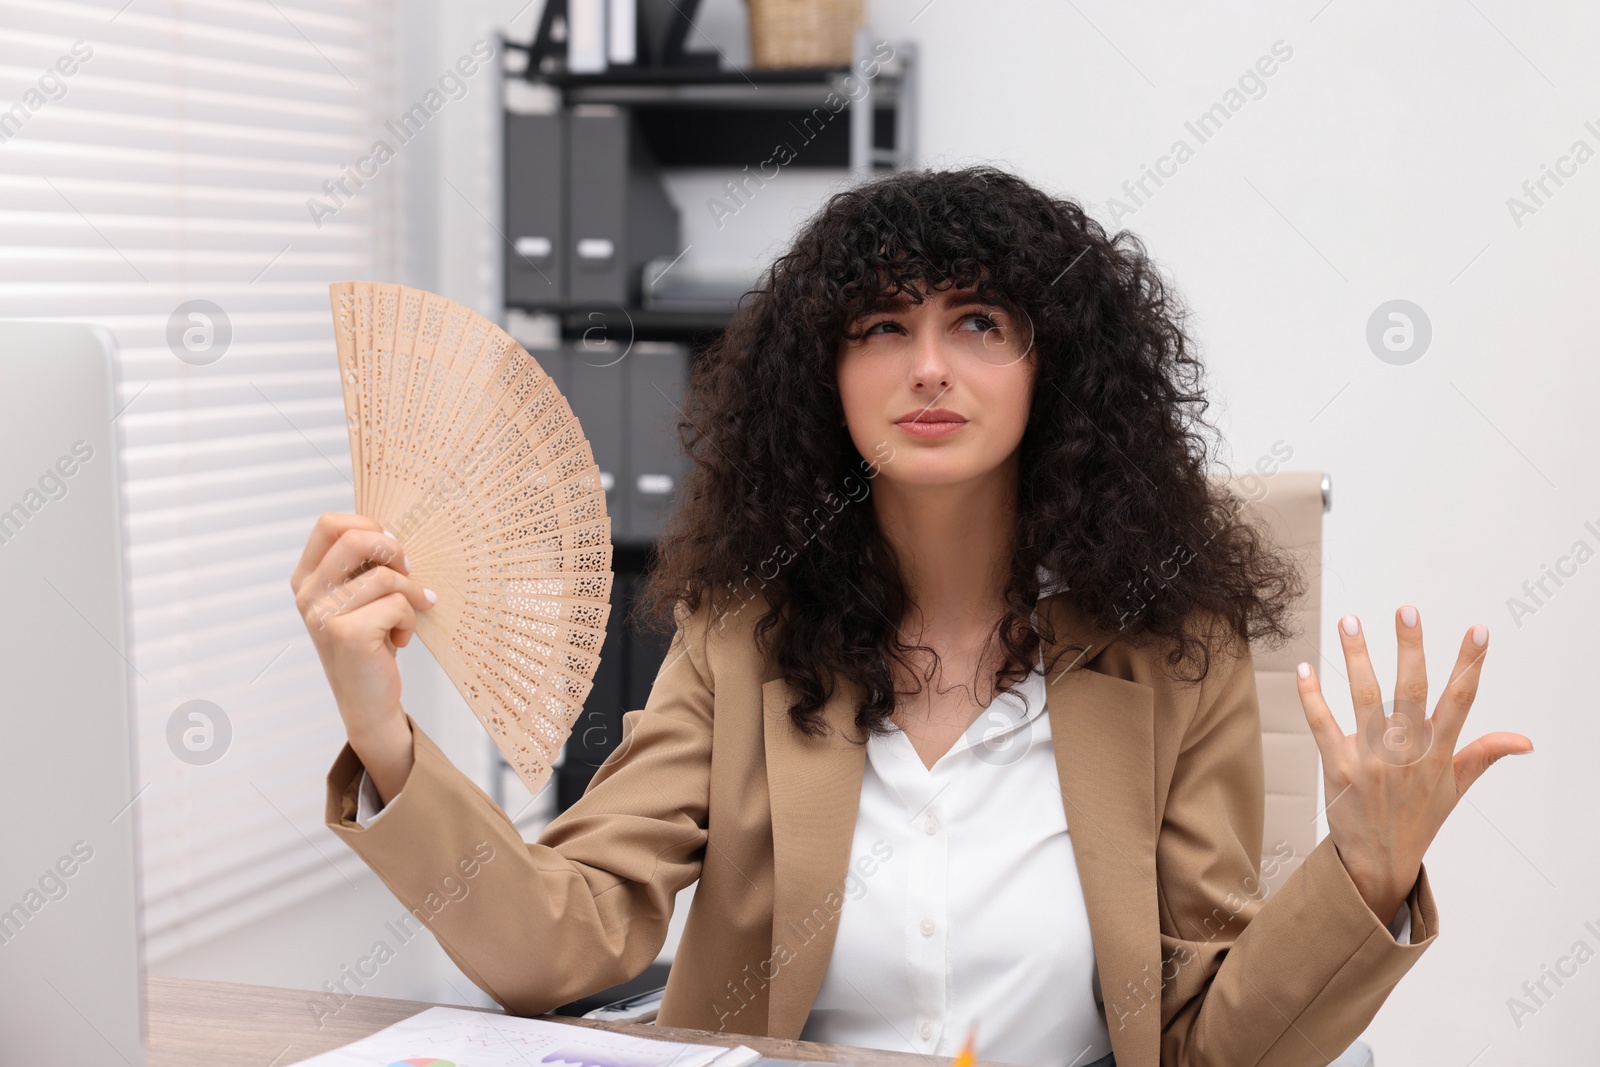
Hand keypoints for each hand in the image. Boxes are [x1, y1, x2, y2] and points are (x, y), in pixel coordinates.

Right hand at [290, 513, 435, 798]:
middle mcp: (308, 594)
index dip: (367, 524)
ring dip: (410, 594)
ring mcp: (323, 614)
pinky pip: (397, 604)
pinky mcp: (348, 633)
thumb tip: (393, 535)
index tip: (389, 547)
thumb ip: (364, 567)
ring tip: (406, 617)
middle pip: (356, 538)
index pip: (329, 523)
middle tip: (408, 572)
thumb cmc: (369, 644)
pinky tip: (400, 639)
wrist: (367, 700)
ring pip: (385, 576)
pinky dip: (410, 620)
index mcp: (307, 578)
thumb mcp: (359, 598)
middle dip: (393, 551)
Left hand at [1295, 606, 1532, 923]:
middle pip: (1411, 692)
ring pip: (1365, 699)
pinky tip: (1305, 668)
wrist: (1380, 862)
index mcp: (1439, 753)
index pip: (1460, 702)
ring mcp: (1372, 760)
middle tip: (1407, 610)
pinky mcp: (1339, 768)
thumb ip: (1484, 755)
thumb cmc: (1418, 818)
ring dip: (1358, 657)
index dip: (1470, 664)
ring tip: (1351, 620)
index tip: (1479, 630)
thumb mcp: (1456, 788)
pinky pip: (1323, 725)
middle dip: (1411, 648)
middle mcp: (1407, 754)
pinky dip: (1312, 696)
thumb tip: (1524, 739)